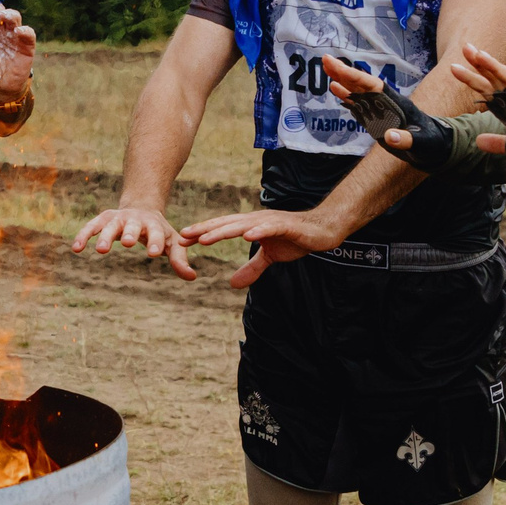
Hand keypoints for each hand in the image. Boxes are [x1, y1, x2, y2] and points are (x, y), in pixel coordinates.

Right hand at [71, 205, 197, 280]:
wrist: (142, 208)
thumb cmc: (158, 231)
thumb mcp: (172, 242)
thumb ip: (179, 259)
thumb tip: (192, 277)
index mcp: (154, 225)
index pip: (156, 233)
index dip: (156, 242)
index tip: (154, 253)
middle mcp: (135, 219)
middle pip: (131, 226)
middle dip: (129, 233)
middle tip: (126, 242)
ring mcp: (117, 218)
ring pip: (110, 226)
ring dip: (105, 236)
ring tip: (100, 250)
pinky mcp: (103, 219)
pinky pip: (91, 227)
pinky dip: (83, 236)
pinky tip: (76, 248)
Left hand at [177, 207, 344, 288]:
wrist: (323, 230)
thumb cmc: (295, 239)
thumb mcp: (270, 257)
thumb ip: (252, 268)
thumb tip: (233, 284)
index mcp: (251, 226)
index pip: (222, 228)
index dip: (202, 233)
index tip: (182, 240)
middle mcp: (256, 221)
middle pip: (226, 224)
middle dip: (204, 230)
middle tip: (183, 237)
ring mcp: (270, 221)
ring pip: (242, 225)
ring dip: (223, 231)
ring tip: (205, 238)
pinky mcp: (286, 225)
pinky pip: (270, 228)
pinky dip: (259, 231)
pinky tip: (247, 235)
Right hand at [324, 57, 455, 171]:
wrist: (437, 147)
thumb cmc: (433, 143)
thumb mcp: (423, 143)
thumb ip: (407, 140)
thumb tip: (388, 136)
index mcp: (396, 103)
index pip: (371, 85)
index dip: (353, 76)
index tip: (337, 65)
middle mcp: (385, 103)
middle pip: (362, 83)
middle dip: (344, 72)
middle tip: (325, 58)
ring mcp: (380, 110)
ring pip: (358, 91)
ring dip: (343, 80)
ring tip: (326, 69)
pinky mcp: (377, 119)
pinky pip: (359, 105)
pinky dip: (347, 97)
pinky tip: (336, 90)